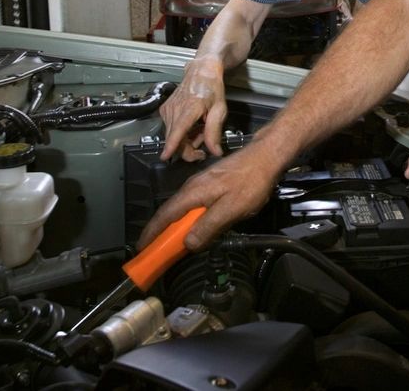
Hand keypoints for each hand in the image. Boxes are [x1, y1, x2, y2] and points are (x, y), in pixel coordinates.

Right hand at [138, 138, 282, 251]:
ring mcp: (201, 183)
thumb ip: (208, 226)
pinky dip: (188, 218)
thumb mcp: (231, 209)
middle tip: (156, 251)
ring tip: (173, 244)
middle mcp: (192, 187)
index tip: (142, 247)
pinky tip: (195, 227)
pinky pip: (193, 204)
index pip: (165, 214)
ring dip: (175, 226)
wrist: (266, 157)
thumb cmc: (250, 183)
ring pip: (182, 208)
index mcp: (193, 193)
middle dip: (160, 231)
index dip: (152, 232)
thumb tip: (188, 244)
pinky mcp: (211, 183)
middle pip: (170, 212)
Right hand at [160, 59, 228, 160]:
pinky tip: (192, 124)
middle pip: (176, 139)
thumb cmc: (211, 87)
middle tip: (204, 143)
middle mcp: (175, 109)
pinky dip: (182, 132)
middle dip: (190, 148)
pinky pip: (171, 129)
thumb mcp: (219, 109)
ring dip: (187, 139)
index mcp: (190, 108)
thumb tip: (215, 151)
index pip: (178, 130)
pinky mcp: (164, 110)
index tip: (165, 156)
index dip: (171, 145)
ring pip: (173, 136)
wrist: (201, 71)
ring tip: (200, 128)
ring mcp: (168, 109)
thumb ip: (214, 132)